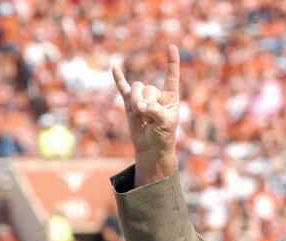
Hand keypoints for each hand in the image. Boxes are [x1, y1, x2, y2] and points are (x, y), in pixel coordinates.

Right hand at [112, 45, 179, 182]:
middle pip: (147, 87)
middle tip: (151, 119)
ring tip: (142, 116)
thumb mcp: (165, 124)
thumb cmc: (163, 136)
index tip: (171, 47)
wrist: (151, 148)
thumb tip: (138, 105)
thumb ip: (154, 111)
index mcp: (170, 97)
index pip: (171, 76)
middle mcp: (156, 94)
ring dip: (136, 102)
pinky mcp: (130, 102)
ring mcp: (142, 97)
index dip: (171, 62)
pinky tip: (114, 67)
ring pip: (136, 89)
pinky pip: (123, 88)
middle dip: (147, 103)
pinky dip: (118, 79)